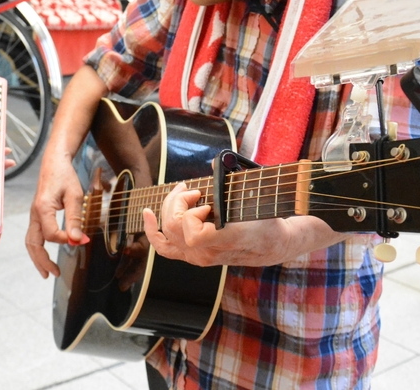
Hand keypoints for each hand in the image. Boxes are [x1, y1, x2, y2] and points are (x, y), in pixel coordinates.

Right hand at [25, 149, 87, 278]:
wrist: (54, 163)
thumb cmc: (64, 176)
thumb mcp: (75, 195)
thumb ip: (75, 218)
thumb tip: (77, 240)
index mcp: (43, 208)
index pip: (51, 234)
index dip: (65, 240)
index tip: (80, 239)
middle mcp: (34, 214)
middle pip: (33, 244)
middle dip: (43, 261)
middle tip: (55, 274)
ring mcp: (34, 215)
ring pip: (30, 242)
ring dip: (38, 259)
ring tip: (48, 272)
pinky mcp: (37, 216)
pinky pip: (33, 237)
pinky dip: (38, 250)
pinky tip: (45, 258)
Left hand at [141, 182, 344, 267]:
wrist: (272, 245)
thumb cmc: (265, 223)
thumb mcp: (255, 201)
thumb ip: (234, 184)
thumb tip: (214, 163)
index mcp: (220, 243)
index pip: (190, 232)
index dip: (191, 214)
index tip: (206, 201)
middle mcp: (204, 254)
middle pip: (173, 226)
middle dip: (178, 201)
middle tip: (193, 190)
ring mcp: (196, 257)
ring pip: (166, 234)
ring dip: (168, 208)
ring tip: (181, 193)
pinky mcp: (191, 255)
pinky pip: (164, 247)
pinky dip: (152, 231)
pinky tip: (148, 213)